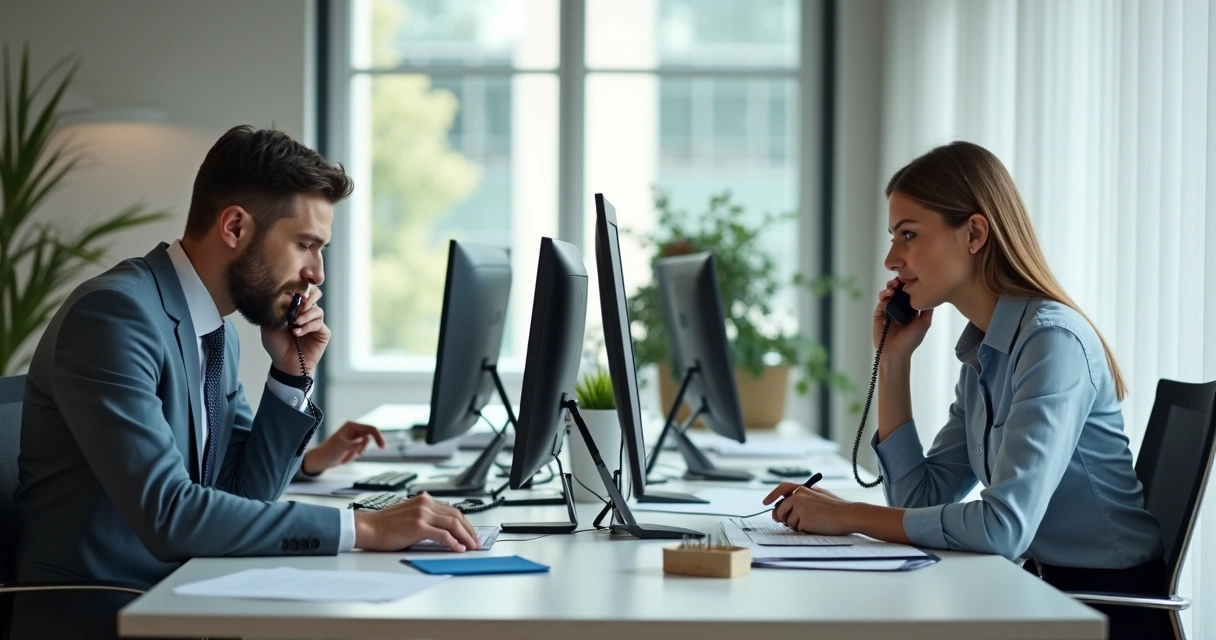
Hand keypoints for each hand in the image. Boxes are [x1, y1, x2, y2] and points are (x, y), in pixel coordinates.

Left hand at [263, 287, 329, 375]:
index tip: (292, 292)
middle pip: (315, 294)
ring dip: (306, 315)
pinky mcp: (323, 333)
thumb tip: (285, 295)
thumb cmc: (277, 345)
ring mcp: (316, 322)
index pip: (301, 291)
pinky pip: (318, 324)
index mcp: (295, 308)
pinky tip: (297, 332)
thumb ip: (276, 310)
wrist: (284, 363)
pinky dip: (308, 326)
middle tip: (301, 302)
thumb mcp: (269, 324)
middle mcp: (307, 313)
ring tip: (295, 323)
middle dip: (309, 296)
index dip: (298, 288)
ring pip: (317, 310)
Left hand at [301, 421, 385, 474]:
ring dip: (360, 451)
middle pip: (371, 436)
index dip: (378, 437)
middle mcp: (355, 430)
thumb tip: (365, 441)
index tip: (382, 447)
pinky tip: (348, 455)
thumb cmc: (329, 451)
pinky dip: (358, 454)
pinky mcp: (355, 445)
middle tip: (371, 451)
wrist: (322, 460)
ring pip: (367, 444)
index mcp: (352, 426)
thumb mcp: (342, 447)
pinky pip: (362, 450)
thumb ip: (354, 444)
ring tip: (349, 454)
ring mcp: (355, 438)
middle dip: (366, 446)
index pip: (371, 429)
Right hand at [354, 493, 479, 551]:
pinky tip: (459, 549)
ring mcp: (422, 514)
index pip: (453, 510)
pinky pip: (443, 535)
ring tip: (471, 547)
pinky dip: (454, 542)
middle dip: (469, 530)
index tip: (471, 533)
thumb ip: (426, 518)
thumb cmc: (385, 525)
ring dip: (466, 537)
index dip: (465, 523)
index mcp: (424, 500)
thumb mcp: (410, 515)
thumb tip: (445, 531)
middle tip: (476, 542)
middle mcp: (425, 503)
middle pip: (457, 516)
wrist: (367, 528)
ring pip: (453, 524)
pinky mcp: (418, 526)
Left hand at [762, 482, 856, 535]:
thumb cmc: (836, 507)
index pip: (782, 488)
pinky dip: (804, 530)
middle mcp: (798, 495)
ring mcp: (799, 507)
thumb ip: (801, 498)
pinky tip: (816, 526)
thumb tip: (781, 509)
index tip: (765, 503)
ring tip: (814, 521)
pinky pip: (797, 529)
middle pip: (779, 510)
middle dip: (783, 518)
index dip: (772, 496)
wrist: (848, 515)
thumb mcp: (818, 496)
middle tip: (794, 522)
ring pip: (788, 522)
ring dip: (797, 525)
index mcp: (803, 488)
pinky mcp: (802, 519)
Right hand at [873, 278, 932, 359]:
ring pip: (888, 293)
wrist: (896, 352)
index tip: (911, 278)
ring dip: (890, 287)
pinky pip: (880, 302)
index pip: (909, 292)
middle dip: (898, 282)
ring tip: (893, 285)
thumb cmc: (911, 340)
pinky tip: (888, 294)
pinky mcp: (879, 313)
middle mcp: (899, 307)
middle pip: (897, 290)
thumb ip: (928, 309)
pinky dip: (883, 296)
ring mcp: (888, 310)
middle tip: (900, 279)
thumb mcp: (924, 323)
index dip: (909, 284)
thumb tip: (934, 294)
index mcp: (910, 309)